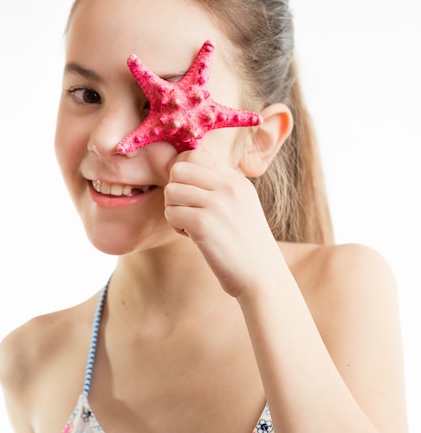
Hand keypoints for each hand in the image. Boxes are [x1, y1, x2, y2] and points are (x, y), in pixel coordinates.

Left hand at [164, 149, 278, 295]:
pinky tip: (192, 236)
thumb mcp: (241, 206)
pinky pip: (171, 212)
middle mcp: (228, 186)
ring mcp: (217, 204)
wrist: (262, 277)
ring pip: (171, 191)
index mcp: (237, 180)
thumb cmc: (246, 245)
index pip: (195, 155)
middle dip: (175, 190)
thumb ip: (219, 187)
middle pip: (178, 169)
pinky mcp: (203, 224)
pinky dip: (176, 226)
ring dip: (174, 210)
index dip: (183, 174)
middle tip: (186, 210)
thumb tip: (182, 172)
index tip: (190, 195)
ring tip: (190, 225)